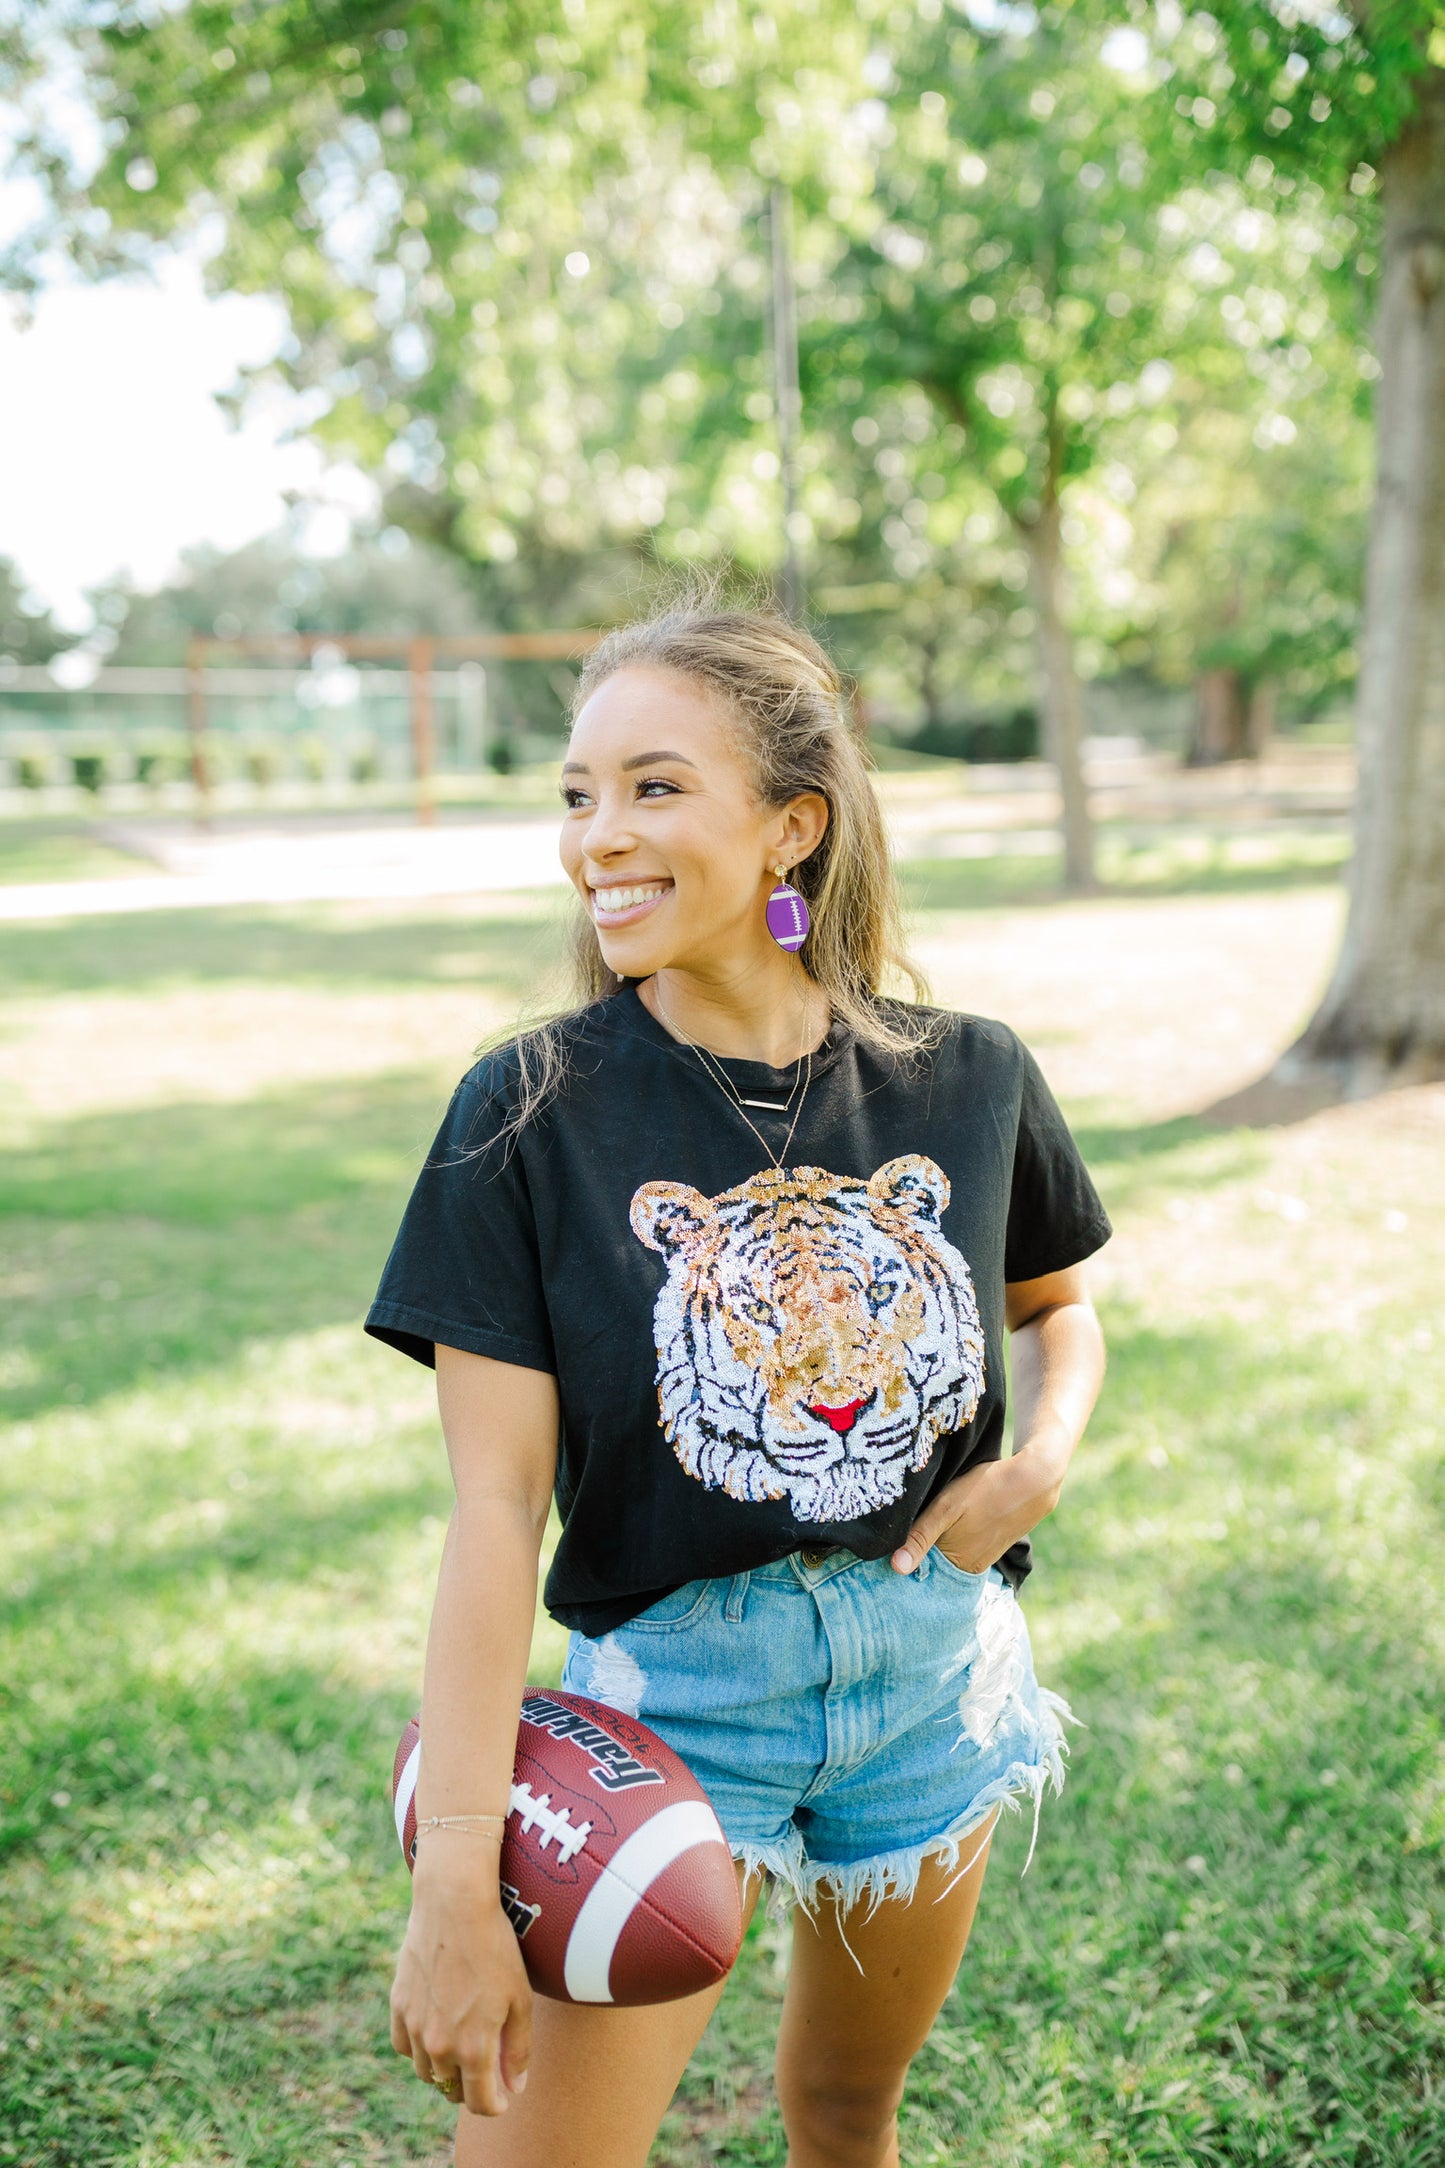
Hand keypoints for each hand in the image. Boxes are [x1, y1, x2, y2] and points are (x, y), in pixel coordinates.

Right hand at [389, 1857, 532, 2117]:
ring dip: (444, 2070)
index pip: (480, 2103)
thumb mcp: (519, 1999)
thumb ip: (517, 2049)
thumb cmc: (495, 1947)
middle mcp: (438, 2046)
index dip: (495, 2106)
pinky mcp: (398, 2006)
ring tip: (462, 2051)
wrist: (454, 1904)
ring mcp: (413, 2027)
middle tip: (487, 2070)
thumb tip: (514, 2087)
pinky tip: (433, 2033)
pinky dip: (418, 2049)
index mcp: (472, 2049)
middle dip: (471, 2086)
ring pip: (427, 2072)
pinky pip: (404, 2047)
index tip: (503, 2098)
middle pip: (452, 2089)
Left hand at [891, 1446, 1065, 1575]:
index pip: (919, 1568)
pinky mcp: (992, 1547)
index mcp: (955, 1563)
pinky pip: (964, 1548)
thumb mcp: (947, 1507)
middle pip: (933, 1563)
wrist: (1033, 1480)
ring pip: (948, 1554)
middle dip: (919, 1549)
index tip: (889, 1543)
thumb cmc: (986, 1490)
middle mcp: (969, 1568)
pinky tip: (952, 1521)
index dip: (903, 1554)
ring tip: (931, 1521)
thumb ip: (920, 1537)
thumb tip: (896, 1568)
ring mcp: (983, 1559)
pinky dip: (954, 1538)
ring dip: (937, 1542)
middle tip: (908, 1526)